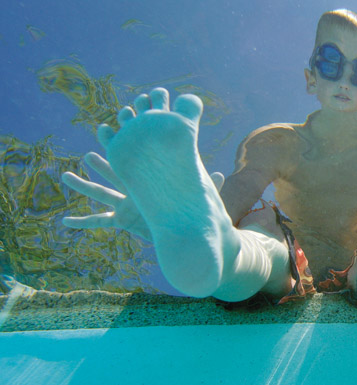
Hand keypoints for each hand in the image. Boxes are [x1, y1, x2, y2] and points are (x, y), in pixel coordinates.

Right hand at [62, 152, 224, 240]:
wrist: (182, 231)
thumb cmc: (188, 209)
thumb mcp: (196, 197)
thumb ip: (204, 186)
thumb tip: (219, 174)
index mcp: (152, 179)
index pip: (136, 159)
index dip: (125, 145)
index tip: (114, 127)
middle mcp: (136, 189)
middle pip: (115, 171)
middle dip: (101, 160)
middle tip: (87, 148)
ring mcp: (127, 204)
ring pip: (101, 192)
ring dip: (84, 185)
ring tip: (65, 176)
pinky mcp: (124, 221)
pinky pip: (100, 221)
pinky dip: (82, 222)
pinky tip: (66, 222)